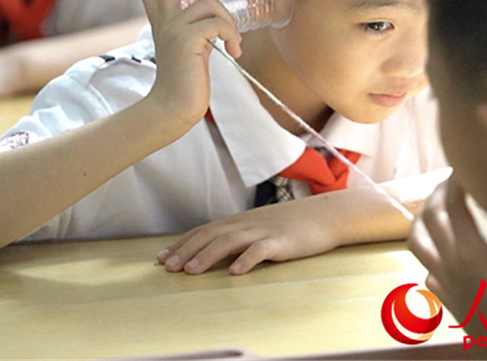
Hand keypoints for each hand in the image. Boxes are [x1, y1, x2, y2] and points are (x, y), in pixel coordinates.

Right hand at [140, 0, 242, 129]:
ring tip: (233, 42)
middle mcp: (165, 22)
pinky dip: (233, 35)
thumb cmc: (185, 83)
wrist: (174, 108)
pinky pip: (218, 24)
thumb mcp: (188, 49)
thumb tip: (221, 20)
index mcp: (163, 22)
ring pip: (209, 3)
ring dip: (230, 21)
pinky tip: (234, 52)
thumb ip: (196, 30)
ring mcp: (174, 29)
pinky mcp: (187, 40)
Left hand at [156, 195, 340, 275]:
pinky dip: (246, 260)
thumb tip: (214, 249)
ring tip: (190, 271)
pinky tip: (235, 272)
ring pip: (229, 241)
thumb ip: (239, 235)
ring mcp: (263, 231)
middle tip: (166, 266)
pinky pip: (261, 250)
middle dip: (185, 251)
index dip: (181, 243)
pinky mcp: (281, 241)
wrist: (325, 215)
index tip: (161, 257)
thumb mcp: (260, 227)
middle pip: (210, 235)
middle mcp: (246, 223)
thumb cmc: (292, 223)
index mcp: (239, 221)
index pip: (203, 230)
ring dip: (207, 256)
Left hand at [408, 178, 486, 339]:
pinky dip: (429, 249)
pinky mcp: (439, 291)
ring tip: (435, 207)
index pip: (453, 204)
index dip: (455, 182)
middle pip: (429, 215)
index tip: (465, 169)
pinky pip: (424, 264)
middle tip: (451, 182)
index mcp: (469, 249)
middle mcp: (448, 259)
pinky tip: (442, 247)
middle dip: (437, 193)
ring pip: (415, 239)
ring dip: (421, 218)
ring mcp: (439, 276)